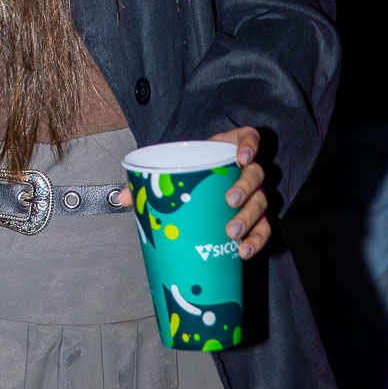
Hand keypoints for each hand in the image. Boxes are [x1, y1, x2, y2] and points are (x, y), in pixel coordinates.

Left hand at [114, 125, 269, 258]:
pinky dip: (257, 240)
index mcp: (225, 151)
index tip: (242, 156)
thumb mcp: (169, 173)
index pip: (249, 138)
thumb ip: (147, 182)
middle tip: (230, 202)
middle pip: (256, 174)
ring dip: (249, 217)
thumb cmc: (187, 178)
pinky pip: (264, 228)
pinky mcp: (255, 218)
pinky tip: (243, 250)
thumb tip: (124, 198)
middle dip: (245, 188)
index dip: (250, 144)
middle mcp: (244, 172)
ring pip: (261, 202)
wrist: (196, 194)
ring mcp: (252, 195)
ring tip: (232, 232)